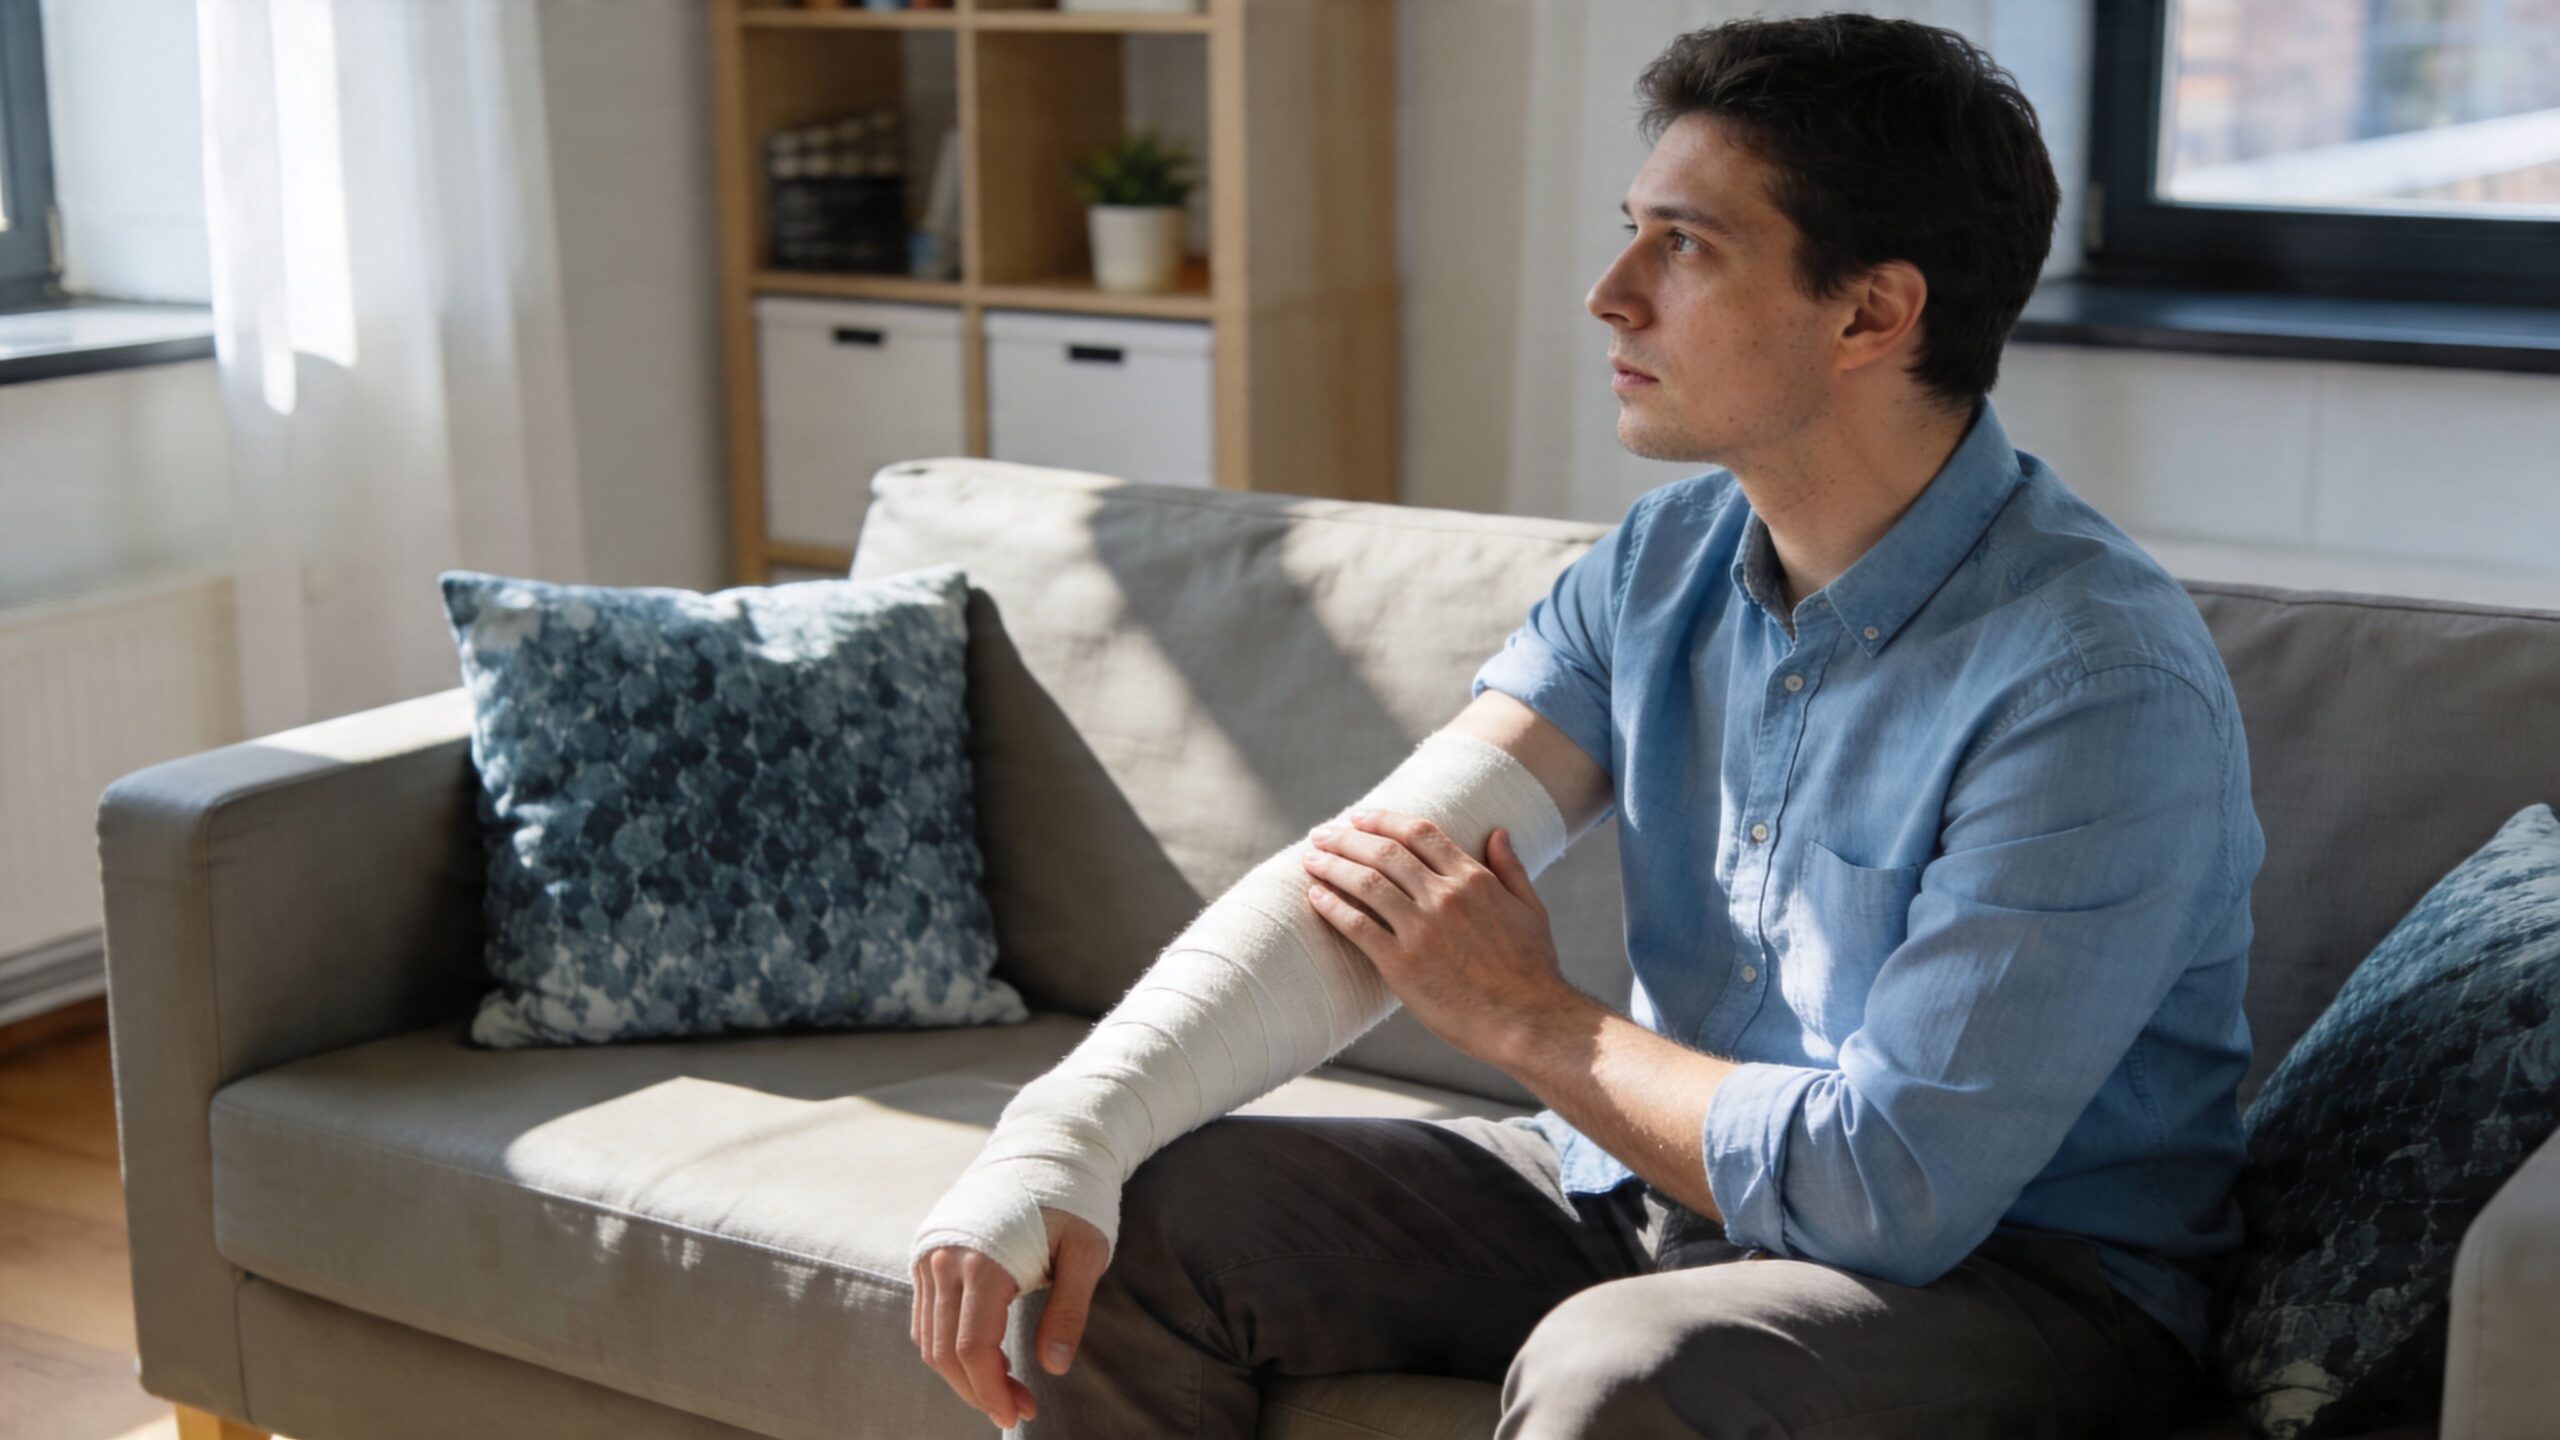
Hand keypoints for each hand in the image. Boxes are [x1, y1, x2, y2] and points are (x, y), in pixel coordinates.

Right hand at [910, 1207, 1110, 1429]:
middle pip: (944, 1350)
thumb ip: (1068, 1310)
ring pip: (929, 1337)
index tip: (1022, 1414)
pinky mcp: (928, 1250)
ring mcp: (930, 1253)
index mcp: (982, 1260)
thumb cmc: (1075, 1197)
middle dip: (978, 1391)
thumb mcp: (1087, 1251)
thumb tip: (1055, 1367)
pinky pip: (925, 1314)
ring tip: (1002, 1391)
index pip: (973, 1347)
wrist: (1046, 1142)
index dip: (993, 1389)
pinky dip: (946, 1345)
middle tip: (1017, 1412)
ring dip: (960, 1373)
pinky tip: (981, 1358)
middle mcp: (945, 1257)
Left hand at [1300, 811, 1574, 1064]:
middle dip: (1347, 837)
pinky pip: (1357, 926)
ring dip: (1332, 866)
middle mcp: (1444, 896)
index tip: (1358, 817)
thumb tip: (1497, 832)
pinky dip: (1332, 907)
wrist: (1526, 1022)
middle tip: (1322, 833)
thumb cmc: (1532, 969)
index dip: (1383, 820)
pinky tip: (1315, 896)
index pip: (1420, 833)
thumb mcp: (1530, 910)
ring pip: (1365, 883)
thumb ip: (1511, 869)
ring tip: (1311, 859)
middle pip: (1384, 851)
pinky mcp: (1402, 964)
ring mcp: (1421, 930)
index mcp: (1474, 880)